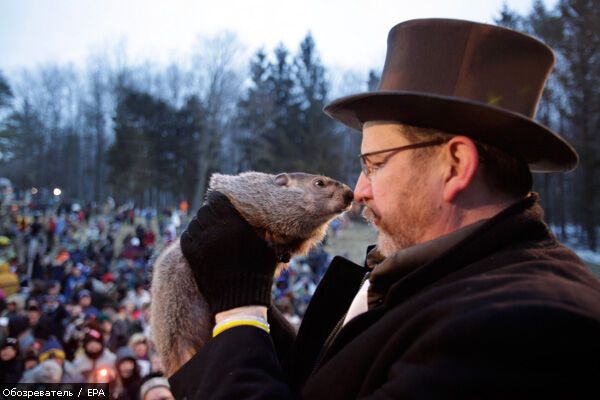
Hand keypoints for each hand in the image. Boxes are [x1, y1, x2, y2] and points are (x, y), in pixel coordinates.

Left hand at [180, 191, 277, 312]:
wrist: (239, 302)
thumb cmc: (258, 274)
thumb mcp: (268, 249)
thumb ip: (262, 231)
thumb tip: (261, 219)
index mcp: (235, 224)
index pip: (218, 199)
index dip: (218, 198)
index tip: (220, 200)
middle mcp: (216, 230)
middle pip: (205, 209)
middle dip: (210, 211)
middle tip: (215, 216)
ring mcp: (201, 242)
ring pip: (195, 222)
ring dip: (201, 223)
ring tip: (208, 228)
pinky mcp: (191, 255)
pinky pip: (186, 235)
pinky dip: (192, 235)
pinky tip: (200, 239)